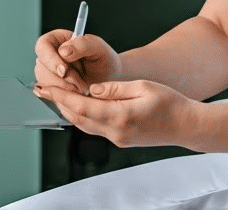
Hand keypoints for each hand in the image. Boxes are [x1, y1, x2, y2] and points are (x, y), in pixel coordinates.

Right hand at [33, 29, 121, 94]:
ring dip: (66, 90)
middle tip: (82, 84)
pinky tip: (79, 94)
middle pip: (42, 68)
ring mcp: (48, 74)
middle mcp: (49, 56)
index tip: (64, 71)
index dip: (50, 59)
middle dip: (63, 79)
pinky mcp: (51, 90)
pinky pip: (51, 96)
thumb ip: (82, 44)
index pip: (43, 46)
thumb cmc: (104, 60)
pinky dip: (66, 98)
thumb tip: (63, 51)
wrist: (109, 80)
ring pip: (45, 84)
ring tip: (84, 88)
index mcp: (57, 39)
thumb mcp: (98, 48)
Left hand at [35, 79, 197, 148]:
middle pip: (78, 118)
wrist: (186, 125)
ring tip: (55, 95)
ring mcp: (117, 138)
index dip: (61, 96)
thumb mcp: (142, 86)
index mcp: (121, 116)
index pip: (82, 106)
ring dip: (68, 111)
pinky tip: (77, 106)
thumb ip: (114, 89)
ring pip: (84, 125)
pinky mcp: (120, 140)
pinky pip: (94, 128)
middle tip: (42, 88)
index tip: (46, 87)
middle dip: (58, 103)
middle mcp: (116, 131)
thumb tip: (92, 89)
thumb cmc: (170, 103)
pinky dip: (81, 116)